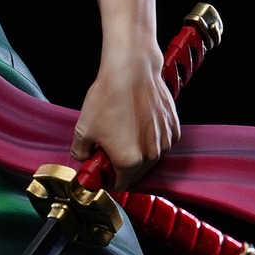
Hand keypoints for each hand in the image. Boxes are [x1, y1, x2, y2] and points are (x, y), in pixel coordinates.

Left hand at [71, 46, 179, 189]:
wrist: (131, 70)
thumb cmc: (109, 97)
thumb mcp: (83, 129)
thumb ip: (81, 152)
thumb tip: (84, 158)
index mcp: (128, 161)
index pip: (120, 185)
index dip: (110, 179)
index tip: (104, 171)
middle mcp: (151, 155)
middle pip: (137, 173)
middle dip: (124, 165)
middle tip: (112, 148)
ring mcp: (165, 141)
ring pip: (151, 157)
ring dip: (140, 151)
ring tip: (126, 130)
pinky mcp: (173, 127)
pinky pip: (162, 142)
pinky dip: (152, 138)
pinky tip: (140, 123)